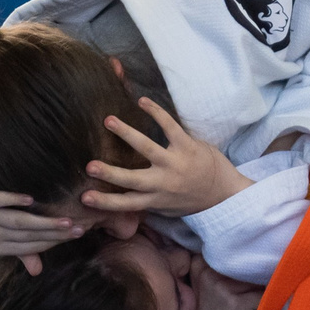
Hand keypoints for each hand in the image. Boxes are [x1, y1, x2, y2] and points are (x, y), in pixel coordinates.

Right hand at [82, 97, 252, 216]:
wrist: (225, 194)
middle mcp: (163, 184)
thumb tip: (118, 198)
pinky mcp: (187, 147)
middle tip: (89, 166)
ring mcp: (175, 164)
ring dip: (127, 133)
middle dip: (110, 173)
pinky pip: (170, 127)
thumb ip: (145, 202)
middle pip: (132, 180)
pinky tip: (142, 101)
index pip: (125, 204)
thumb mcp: (167, 208)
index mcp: (155, 200)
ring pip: (147, 148)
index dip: (104, 202)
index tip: (84, 198)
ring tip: (108, 120)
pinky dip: (156, 112)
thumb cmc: (191, 200)